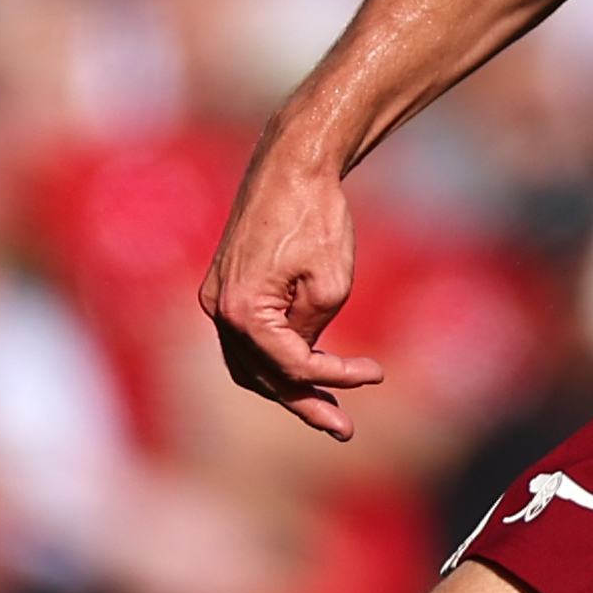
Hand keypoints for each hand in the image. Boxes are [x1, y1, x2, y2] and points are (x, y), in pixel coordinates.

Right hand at [204, 141, 389, 439]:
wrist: (290, 163)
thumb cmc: (315, 215)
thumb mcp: (332, 282)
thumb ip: (315, 330)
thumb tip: (305, 354)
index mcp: (241, 311)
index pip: (289, 366)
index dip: (334, 377)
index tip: (376, 373)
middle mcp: (218, 309)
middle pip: (261, 376)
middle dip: (305, 402)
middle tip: (344, 429)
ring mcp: (216, 298)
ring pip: (248, 363)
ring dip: (286, 386)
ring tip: (326, 408)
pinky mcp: (225, 287)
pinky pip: (246, 339)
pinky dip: (274, 358)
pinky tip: (307, 367)